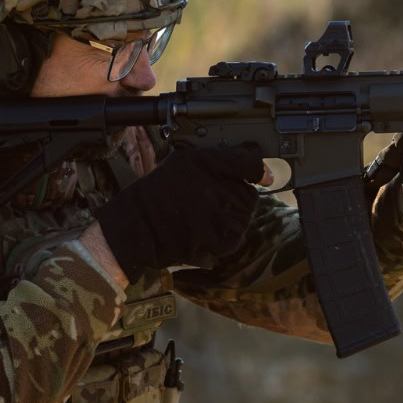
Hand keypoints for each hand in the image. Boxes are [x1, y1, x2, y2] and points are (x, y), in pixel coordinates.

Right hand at [93, 143, 265, 275]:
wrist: (135, 225)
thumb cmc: (159, 192)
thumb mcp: (187, 161)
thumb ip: (227, 160)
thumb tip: (267, 175)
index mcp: (205, 163)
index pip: (249, 164)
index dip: (255, 173)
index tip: (258, 179)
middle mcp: (210, 187)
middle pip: (249, 197)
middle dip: (237, 203)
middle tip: (212, 206)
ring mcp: (211, 216)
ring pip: (243, 220)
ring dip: (231, 223)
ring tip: (207, 221)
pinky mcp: (209, 241)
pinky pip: (233, 242)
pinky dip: (224, 241)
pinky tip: (205, 234)